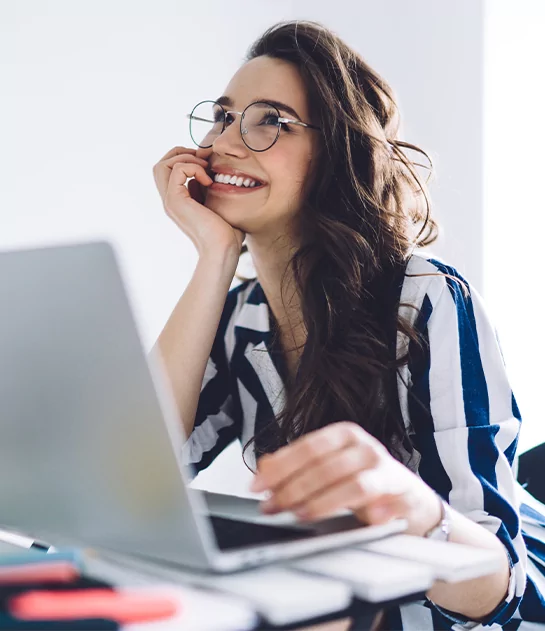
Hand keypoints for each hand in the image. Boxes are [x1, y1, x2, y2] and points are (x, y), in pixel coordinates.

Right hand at [153, 146, 244, 256]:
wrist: (223, 250)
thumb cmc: (226, 233)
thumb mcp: (216, 204)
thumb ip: (208, 188)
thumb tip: (211, 171)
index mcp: (178, 201)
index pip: (169, 170)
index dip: (186, 159)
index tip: (207, 165)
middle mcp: (170, 200)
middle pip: (161, 165)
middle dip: (182, 154)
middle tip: (203, 162)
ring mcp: (170, 201)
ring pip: (163, 165)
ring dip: (187, 158)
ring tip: (205, 169)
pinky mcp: (176, 201)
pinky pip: (178, 169)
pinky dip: (194, 168)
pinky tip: (209, 181)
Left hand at [250, 421, 441, 535]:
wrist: (408, 498)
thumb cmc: (364, 479)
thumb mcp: (328, 467)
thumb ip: (297, 466)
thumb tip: (263, 466)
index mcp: (342, 434)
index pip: (306, 448)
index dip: (279, 468)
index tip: (256, 486)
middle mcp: (363, 446)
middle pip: (323, 466)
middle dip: (292, 489)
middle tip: (271, 507)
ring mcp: (383, 467)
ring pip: (350, 484)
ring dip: (322, 502)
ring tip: (301, 515)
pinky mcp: (401, 491)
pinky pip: (383, 501)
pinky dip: (371, 511)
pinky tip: (359, 518)